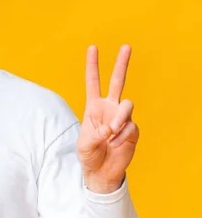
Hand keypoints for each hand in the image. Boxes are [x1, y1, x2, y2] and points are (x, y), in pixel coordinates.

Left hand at [77, 45, 139, 193]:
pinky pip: (130, 126)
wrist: (101, 171)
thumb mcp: (84, 144)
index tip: (93, 47)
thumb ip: (95, 134)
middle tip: (126, 46)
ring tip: (110, 133)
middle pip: (118, 81)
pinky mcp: (132, 129)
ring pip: (127, 105)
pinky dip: (122, 136)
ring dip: (118, 119)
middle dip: (121, 64)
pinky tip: (116, 144)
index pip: (93, 82)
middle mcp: (110, 108)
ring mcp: (122, 117)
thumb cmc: (89, 154)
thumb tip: (111, 128)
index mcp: (93, 106)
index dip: (92, 65)